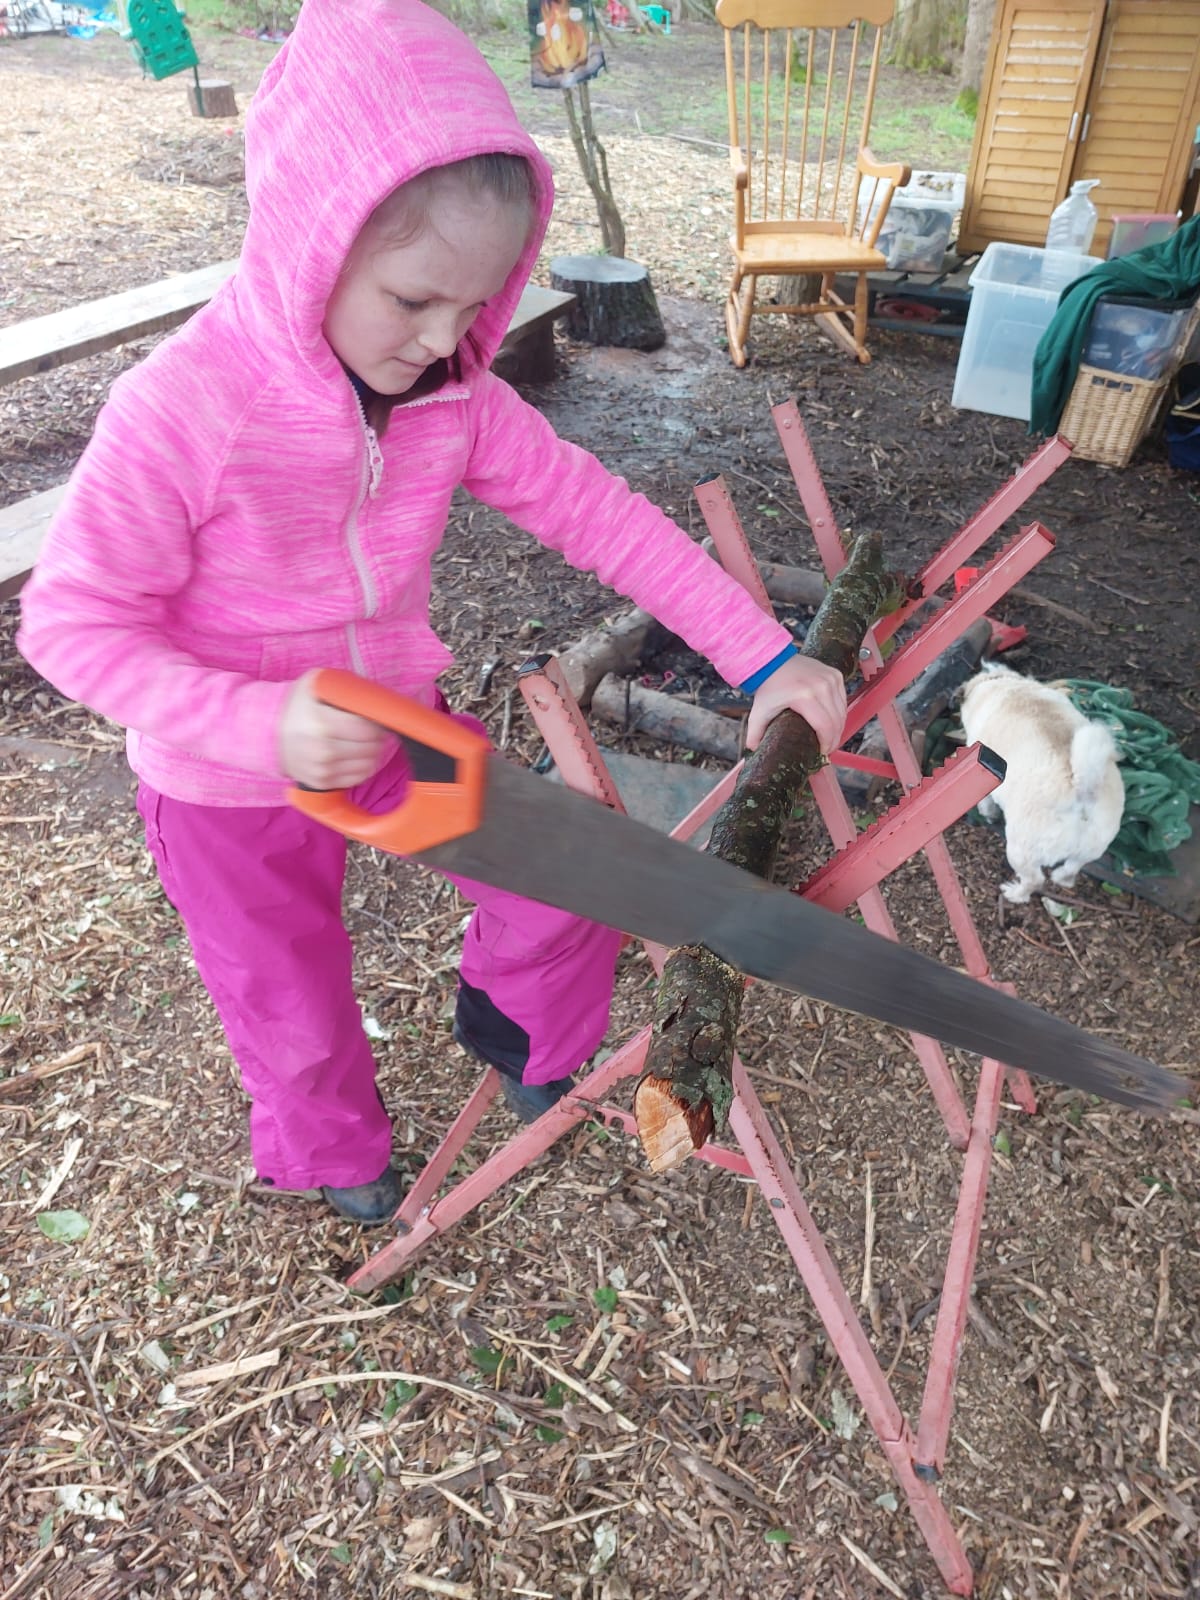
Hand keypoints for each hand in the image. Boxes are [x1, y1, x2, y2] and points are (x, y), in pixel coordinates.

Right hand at [279, 669, 391, 789]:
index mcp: (321, 724)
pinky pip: (358, 778)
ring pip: (369, 764)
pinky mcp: (322, 783)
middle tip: (371, 730)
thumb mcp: (314, 684)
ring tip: (364, 742)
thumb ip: (343, 684)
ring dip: (372, 753)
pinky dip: (363, 766)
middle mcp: (322, 751)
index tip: (374, 719)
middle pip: (370, 748)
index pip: (367, 729)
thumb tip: (371, 695)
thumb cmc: (296, 706)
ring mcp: (322, 770)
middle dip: (377, 738)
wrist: (267, 734)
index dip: (377, 723)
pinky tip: (356, 755)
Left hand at [745, 654, 846, 754]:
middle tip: (827, 748)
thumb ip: (755, 733)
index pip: (825, 727)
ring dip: (838, 727)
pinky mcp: (835, 675)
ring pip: (842, 712)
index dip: (827, 743)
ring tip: (830, 737)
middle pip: (837, 721)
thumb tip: (754, 749)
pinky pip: (843, 700)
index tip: (822, 752)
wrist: (774, 661)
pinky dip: (839, 713)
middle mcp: (822, 686)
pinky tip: (832, 721)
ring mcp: (831, 679)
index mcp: (805, 696)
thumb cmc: (769, 685)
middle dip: (834, 739)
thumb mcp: (760, 711)